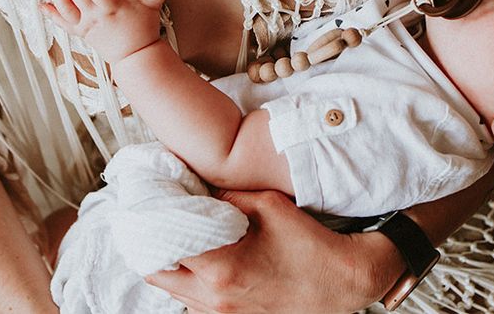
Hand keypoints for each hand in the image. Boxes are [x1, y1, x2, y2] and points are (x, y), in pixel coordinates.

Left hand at [40, 0, 166, 62]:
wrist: (135, 56)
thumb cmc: (143, 31)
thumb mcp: (153, 6)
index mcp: (111, 7)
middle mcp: (94, 15)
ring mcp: (85, 24)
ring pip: (63, 6)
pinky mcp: (80, 32)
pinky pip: (61, 23)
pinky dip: (50, 14)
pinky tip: (42, 4)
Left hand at [146, 189, 402, 313]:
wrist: (345, 282)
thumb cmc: (309, 243)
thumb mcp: (266, 205)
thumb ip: (225, 198)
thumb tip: (197, 191)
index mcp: (220, 268)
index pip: (163, 245)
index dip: (152, 220)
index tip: (148, 201)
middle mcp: (215, 298)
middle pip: (158, 274)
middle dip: (152, 245)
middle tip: (154, 218)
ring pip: (174, 292)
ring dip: (170, 264)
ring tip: (175, 235)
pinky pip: (194, 304)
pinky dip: (189, 281)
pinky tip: (198, 260)